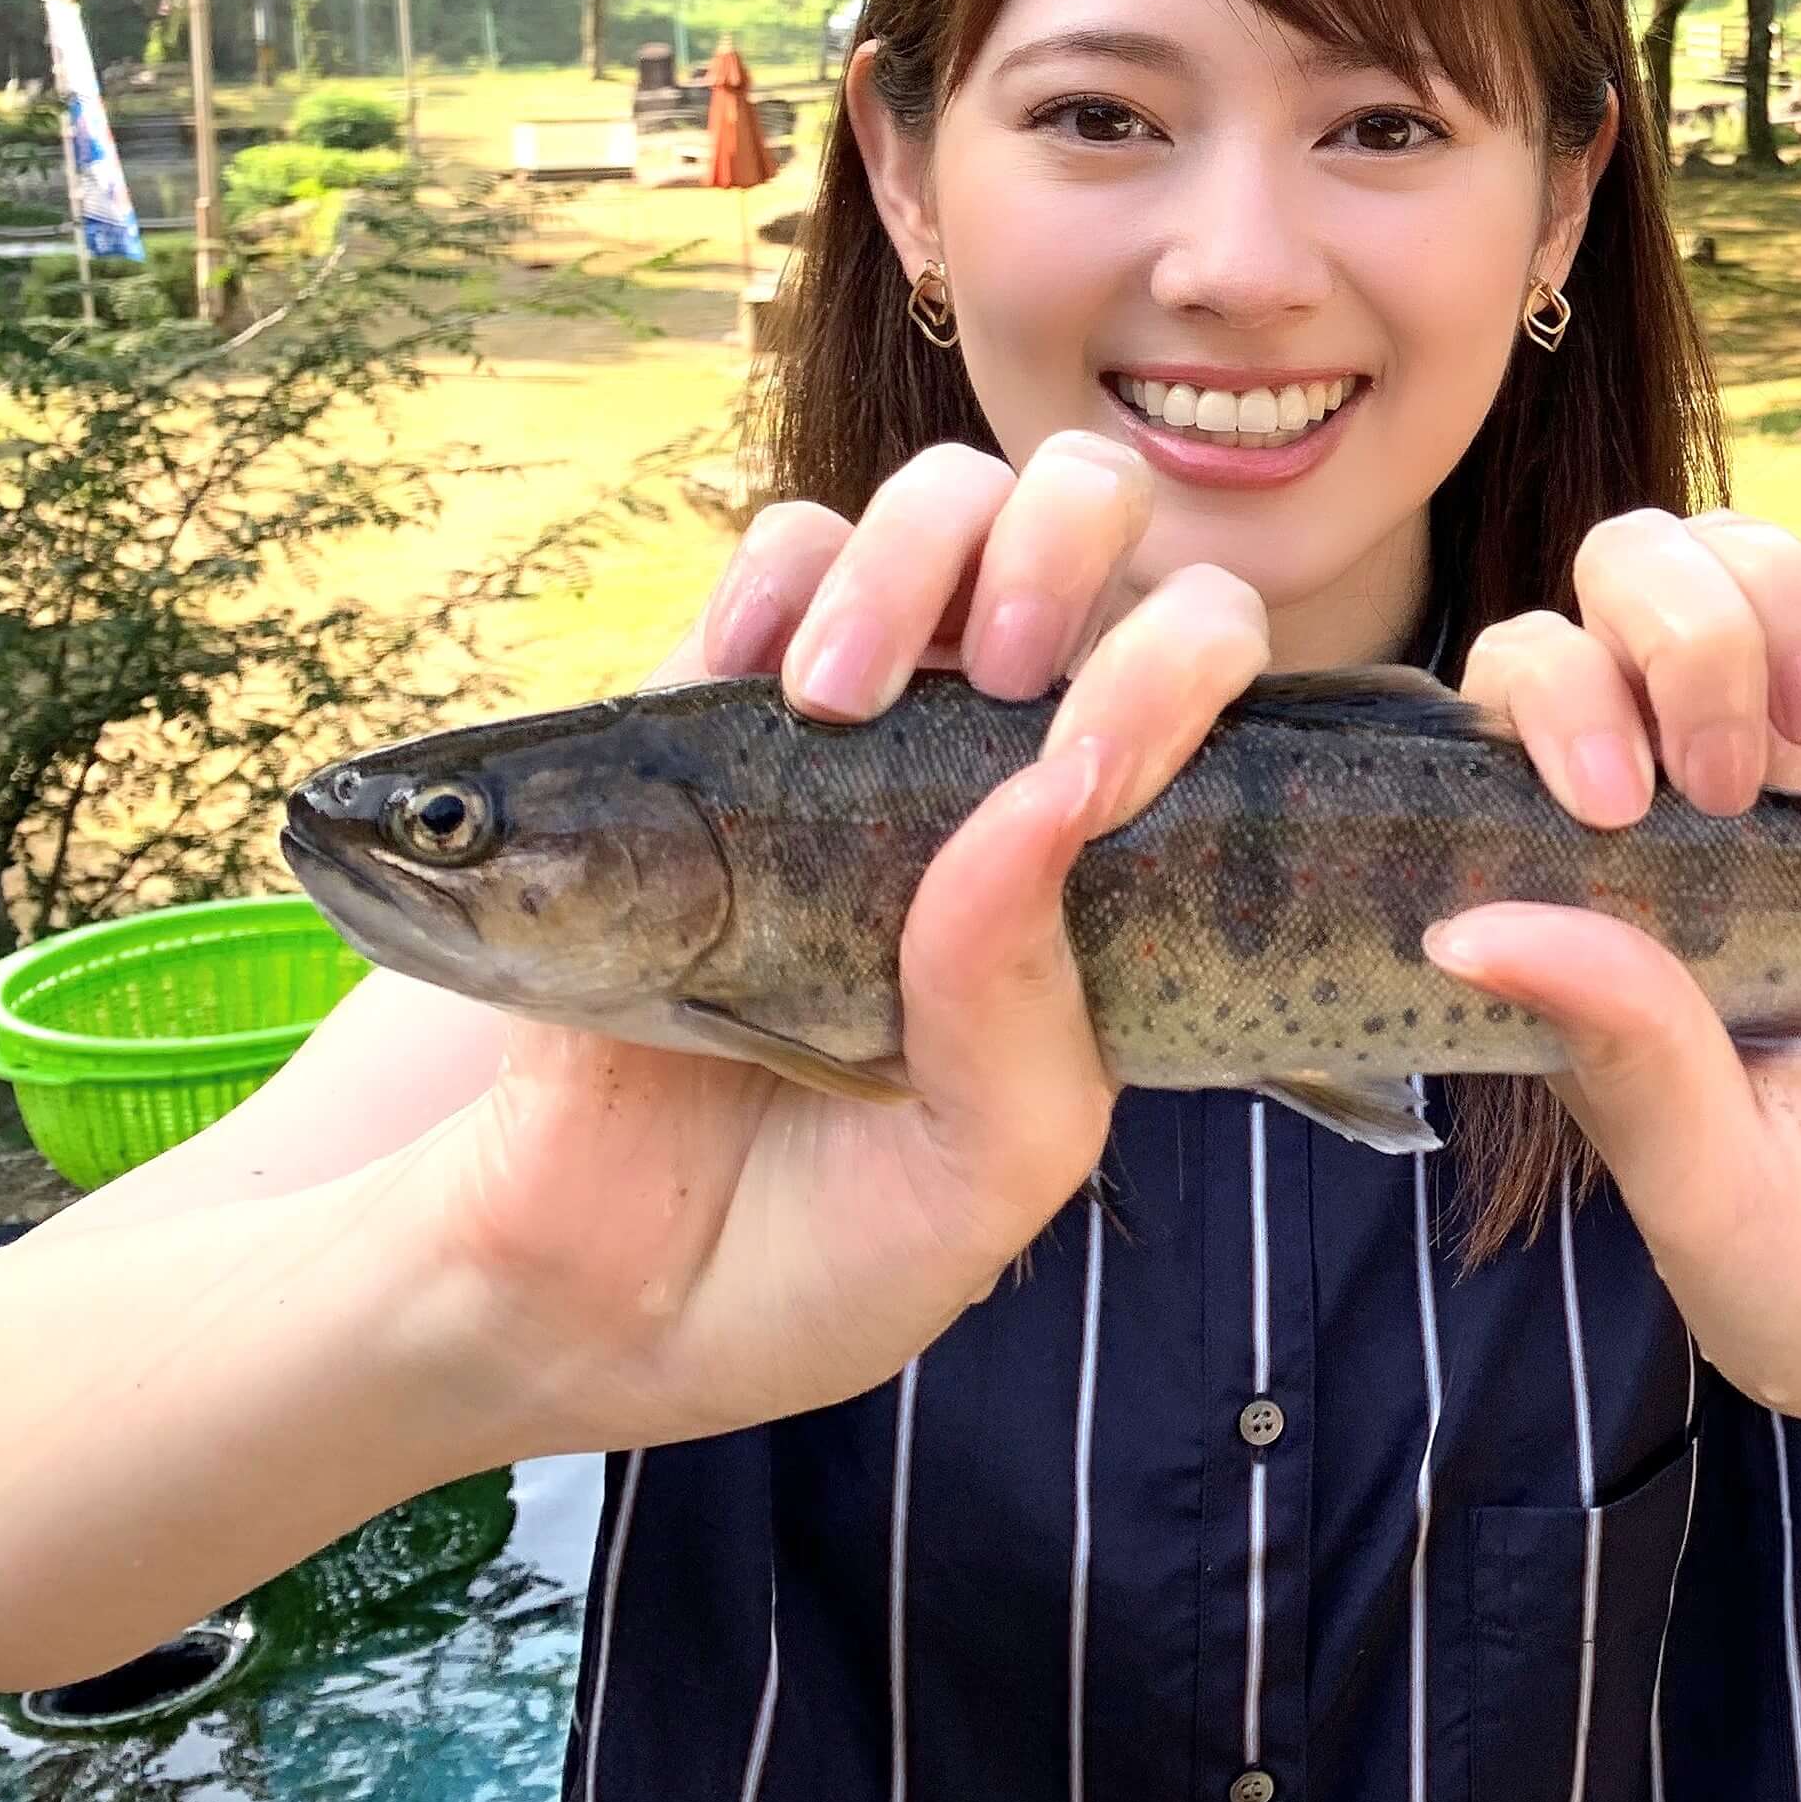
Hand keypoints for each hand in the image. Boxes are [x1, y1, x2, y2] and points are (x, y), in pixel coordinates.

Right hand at [416, 435, 1267, 1448]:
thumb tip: (1039, 802)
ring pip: (941, 505)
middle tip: (1008, 671)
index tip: (1098, 770)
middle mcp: (1000, 761)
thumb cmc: (833, 1240)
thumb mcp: (979, 1180)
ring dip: (923, 552)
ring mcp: (858, 724)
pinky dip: (783, 575)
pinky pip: (776, 556)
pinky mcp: (709, 718)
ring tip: (848, 693)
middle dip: (1069, 545)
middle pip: (1088, 524)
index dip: (1184, 664)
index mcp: (1111, 857)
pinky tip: (764, 678)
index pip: (1201, 679)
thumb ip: (1024, 1017)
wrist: (599, 1296)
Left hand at [1440, 512, 1800, 1431]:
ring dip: (1740, 608)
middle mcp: (1634, 818)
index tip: (1609, 805)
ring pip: (1683, 560)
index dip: (1534, 716)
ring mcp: (1754, 761)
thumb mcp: (1715, 1199)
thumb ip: (1619, 1064)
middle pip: (1571, 613)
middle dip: (1649, 651)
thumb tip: (1471, 934)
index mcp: (1555, 918)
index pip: (1472, 741)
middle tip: (1720, 783)